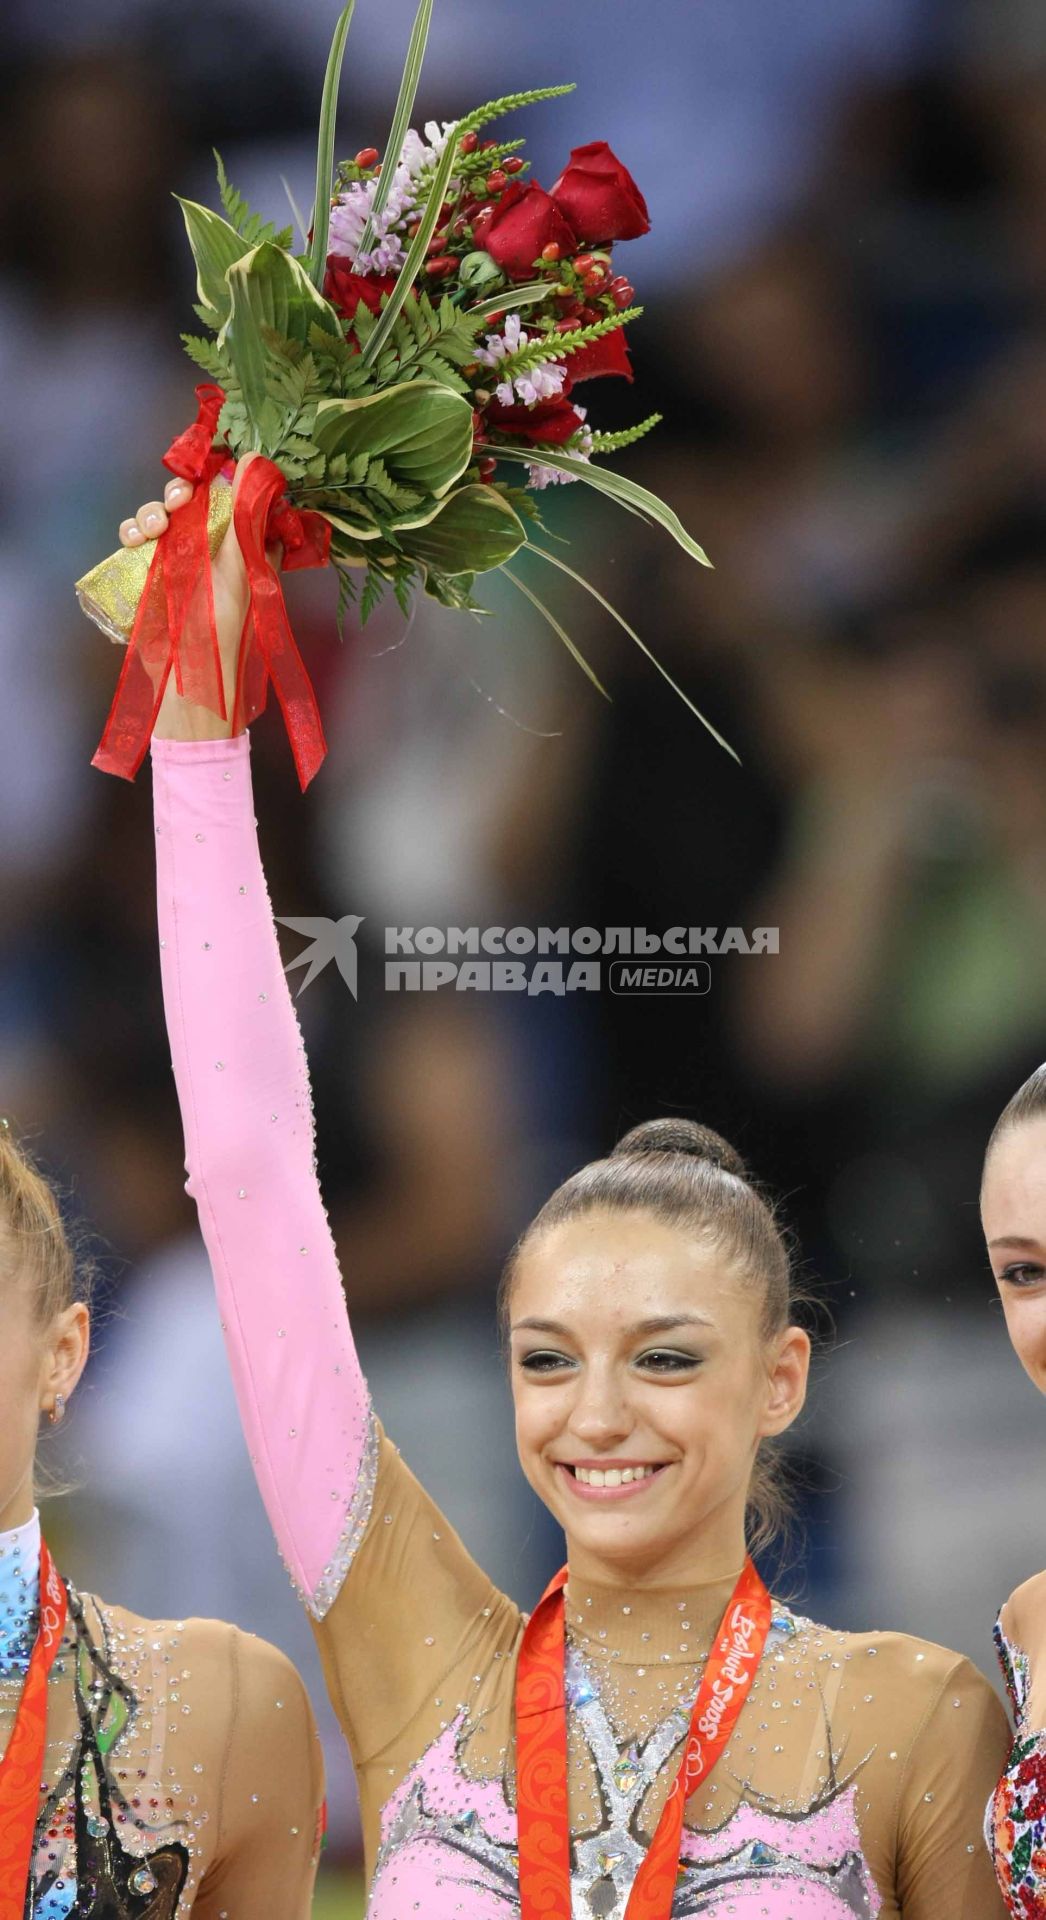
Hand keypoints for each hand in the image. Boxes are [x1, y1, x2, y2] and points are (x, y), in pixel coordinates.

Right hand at [119, 454, 263, 740]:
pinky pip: (137, 541)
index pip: (227, 495)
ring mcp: (180, 562)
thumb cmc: (226, 622)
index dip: (216, 477)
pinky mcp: (152, 576)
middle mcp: (211, 549)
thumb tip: (256, 461)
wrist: (193, 676)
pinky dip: (132, 532)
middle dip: (180, 493)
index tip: (208, 469)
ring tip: (153, 528)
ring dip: (152, 511)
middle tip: (179, 500)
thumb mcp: (243, 564)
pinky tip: (133, 539)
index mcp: (241, 544)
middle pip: (191, 502)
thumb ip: (247, 514)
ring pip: (160, 517)